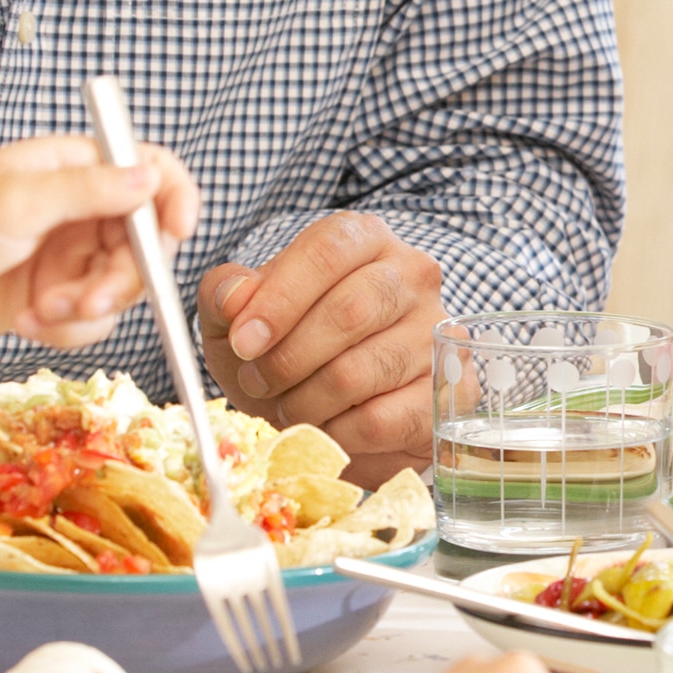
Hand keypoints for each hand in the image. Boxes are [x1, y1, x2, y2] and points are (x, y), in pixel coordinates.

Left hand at [0, 133, 197, 360]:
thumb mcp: (14, 203)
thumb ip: (89, 190)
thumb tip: (150, 176)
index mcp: (68, 166)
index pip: (147, 167)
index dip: (172, 196)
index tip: (178, 231)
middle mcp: (73, 208)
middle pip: (142, 239)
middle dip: (122, 277)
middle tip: (86, 301)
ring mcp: (63, 255)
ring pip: (119, 286)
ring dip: (87, 308)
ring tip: (41, 312)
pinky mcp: (49, 297)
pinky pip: (89, 318)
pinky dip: (66, 328)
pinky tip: (26, 322)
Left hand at [197, 212, 444, 468]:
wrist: (335, 405)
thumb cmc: (287, 347)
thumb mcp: (240, 316)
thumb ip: (224, 294)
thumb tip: (235, 298)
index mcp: (363, 239)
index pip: (327, 251)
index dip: (279, 298)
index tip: (244, 341)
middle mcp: (412, 274)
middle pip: (348, 312)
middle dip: (286, 358)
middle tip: (257, 382)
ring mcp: (436, 332)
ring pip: (358, 372)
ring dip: (305, 402)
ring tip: (287, 406)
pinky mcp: (447, 390)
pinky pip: (380, 420)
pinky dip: (336, 433)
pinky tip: (325, 427)